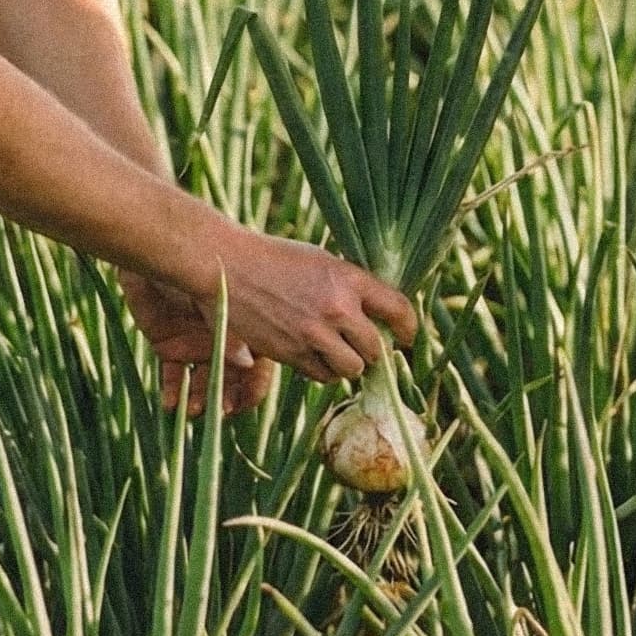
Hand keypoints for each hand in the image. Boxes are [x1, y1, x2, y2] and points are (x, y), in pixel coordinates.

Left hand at [119, 269, 273, 416]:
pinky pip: (171, 374)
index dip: (252, 389)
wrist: (167, 243)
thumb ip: (237, 335)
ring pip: (202, 380)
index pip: (259, 367)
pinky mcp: (167, 340)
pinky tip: (170, 402)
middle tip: (220, 411)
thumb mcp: (227, 300)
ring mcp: (196, 340)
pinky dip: (172, 390)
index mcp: (249, 326)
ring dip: (200, 398)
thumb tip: (249, 366)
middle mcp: (224, 336)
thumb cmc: (208, 266)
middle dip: (226, 398)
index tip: (242, 404)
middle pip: (230, 378)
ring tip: (193, 410)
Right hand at [199, 228, 418, 385]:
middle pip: (377, 349)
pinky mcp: (291, 354)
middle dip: (374, 351)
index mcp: (348, 278)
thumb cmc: (274, 259)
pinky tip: (312, 353)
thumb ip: (348, 286)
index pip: (398, 309)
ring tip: (337, 351)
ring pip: (352, 368)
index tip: (406, 336)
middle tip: (363, 346)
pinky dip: (323, 371)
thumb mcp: (320, 261)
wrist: (227, 267)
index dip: (408, 328)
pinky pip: (322, 376)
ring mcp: (314, 334)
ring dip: (349, 364)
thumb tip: (375, 313)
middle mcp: (337, 308)